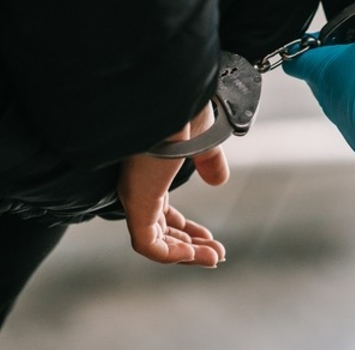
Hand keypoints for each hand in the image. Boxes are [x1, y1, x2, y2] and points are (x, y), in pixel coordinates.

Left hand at [118, 103, 227, 266]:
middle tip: (217, 255)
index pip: (164, 213)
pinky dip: (172, 254)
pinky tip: (195, 254)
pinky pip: (148, 244)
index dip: (188, 230)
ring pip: (155, 242)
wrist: (171, 97)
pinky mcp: (136, 202)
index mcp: (150, 174)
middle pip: (161, 231)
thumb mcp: (203, 140)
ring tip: (214, 258)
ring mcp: (135, 195)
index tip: (212, 239)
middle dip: (191, 246)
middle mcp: (139, 186)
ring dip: (186, 254)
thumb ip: (209, 162)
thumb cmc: (182, 109)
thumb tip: (219, 181)